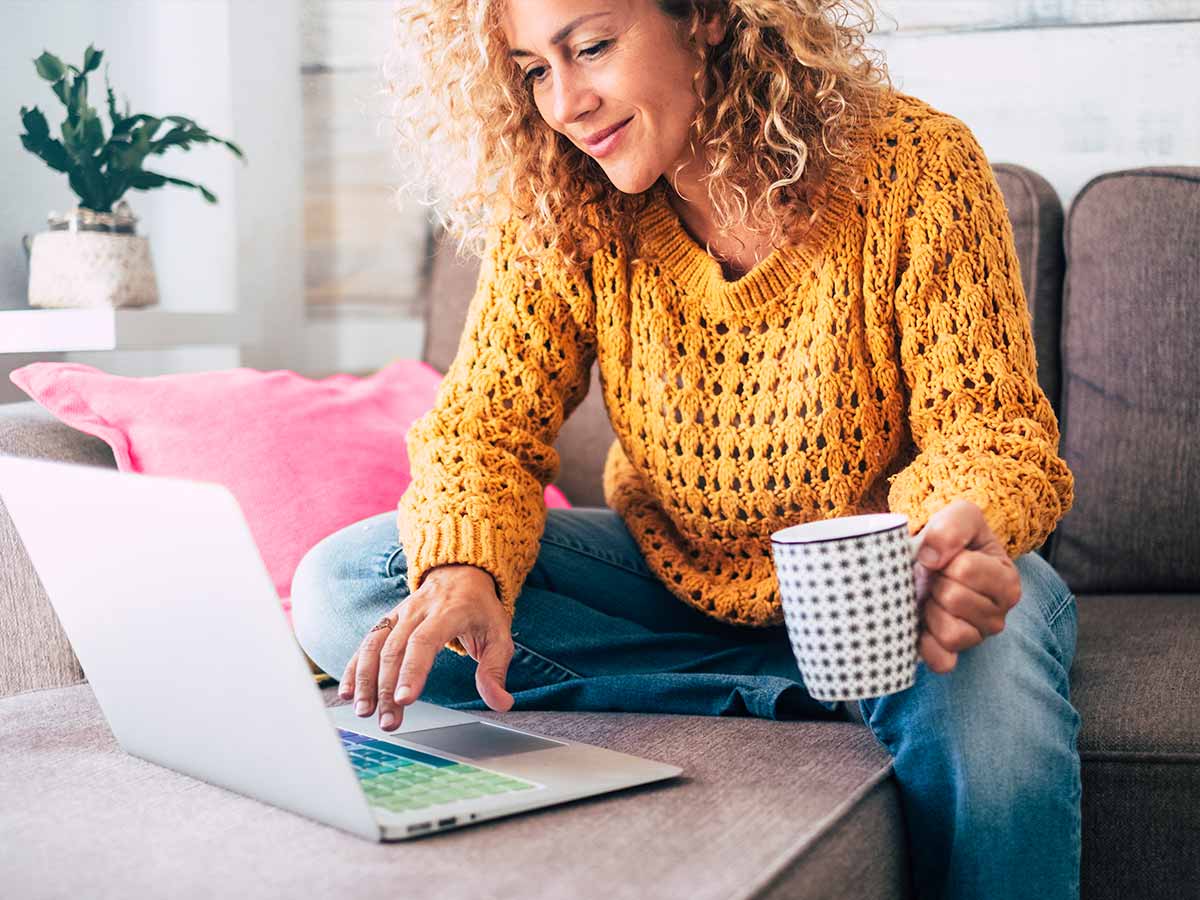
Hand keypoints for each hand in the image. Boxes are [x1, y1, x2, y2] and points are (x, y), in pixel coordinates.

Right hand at [338, 563, 514, 731]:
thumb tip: (500, 703)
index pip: (424, 641)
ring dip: (366, 680)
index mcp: (448, 612)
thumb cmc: (480, 609)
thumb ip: (495, 669)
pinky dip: (354, 668)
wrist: (461, 572)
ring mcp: (399, 614)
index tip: (405, 699)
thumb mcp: (499, 634)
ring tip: (364, 711)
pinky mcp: (387, 620)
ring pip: (375, 645)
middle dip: (388, 688)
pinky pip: (366, 643)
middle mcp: (418, 611)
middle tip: (388, 721)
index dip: (412, 670)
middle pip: (395, 649)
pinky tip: (349, 693)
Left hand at [912, 499, 1022, 673]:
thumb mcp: (960, 515)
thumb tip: (930, 558)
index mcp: (1007, 580)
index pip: (966, 570)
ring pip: (951, 633)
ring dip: (930, 611)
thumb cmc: (952, 539)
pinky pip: (941, 661)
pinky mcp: (954, 655)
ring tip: (931, 597)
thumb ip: (953, 526)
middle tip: (935, 577)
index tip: (944, 556)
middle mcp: (999, 614)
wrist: (933, 558)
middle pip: (954, 600)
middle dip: (935, 583)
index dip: (943, 558)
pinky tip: (922, 623)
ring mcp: (977, 637)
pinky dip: (925, 644)